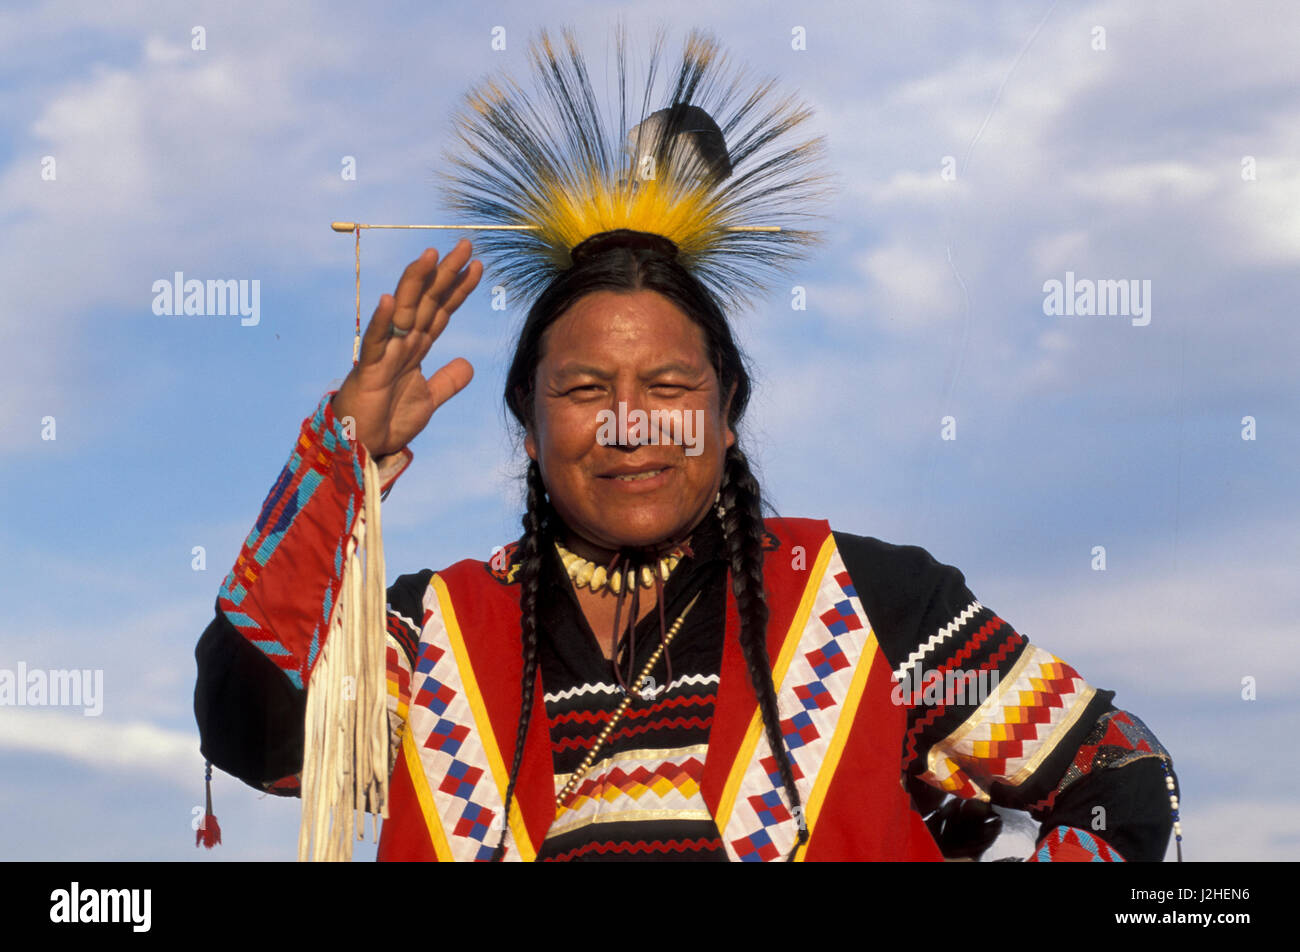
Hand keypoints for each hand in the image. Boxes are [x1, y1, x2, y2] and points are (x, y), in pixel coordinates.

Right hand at [332, 239, 481, 457]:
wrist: (364, 447)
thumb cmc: (389, 421)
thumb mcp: (429, 399)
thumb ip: (448, 381)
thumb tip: (468, 363)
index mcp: (416, 348)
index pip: (441, 311)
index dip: (458, 289)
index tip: (477, 265)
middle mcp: (402, 343)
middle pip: (426, 301)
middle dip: (445, 273)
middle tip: (465, 244)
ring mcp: (385, 353)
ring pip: (403, 311)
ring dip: (415, 283)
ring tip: (430, 256)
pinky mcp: (368, 369)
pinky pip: (376, 341)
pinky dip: (383, 320)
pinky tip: (390, 299)